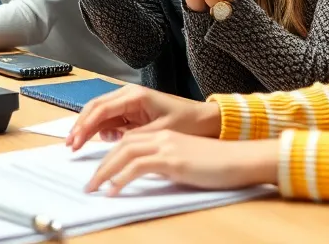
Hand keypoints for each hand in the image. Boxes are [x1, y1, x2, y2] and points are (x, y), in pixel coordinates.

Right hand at [66, 85, 220, 149]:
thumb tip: (111, 141)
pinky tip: (101, 140)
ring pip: (100, 113)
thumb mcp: (160, 131)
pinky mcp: (133, 110)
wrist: (206, 119)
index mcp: (134, 96)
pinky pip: (111, 118)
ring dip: (88, 128)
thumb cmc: (187, 122)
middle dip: (81, 126)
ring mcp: (129, 102)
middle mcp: (128, 95)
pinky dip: (102, 129)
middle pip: (95, 108)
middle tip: (70, 144)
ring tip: (78, 145)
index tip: (75, 142)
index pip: (101, 109)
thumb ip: (134, 135)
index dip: (85, 126)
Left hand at [86, 131, 278, 193]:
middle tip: (89, 183)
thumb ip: (164, 164)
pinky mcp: (172, 160)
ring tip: (94, 188)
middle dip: (101, 164)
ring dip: (105, 171)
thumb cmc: (216, 164)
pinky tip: (113, 191)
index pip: (128, 141)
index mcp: (162, 136)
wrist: (240, 160)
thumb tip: (146, 176)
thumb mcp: (185, 161)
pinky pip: (138, 167)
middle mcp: (161, 137)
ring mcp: (166, 146)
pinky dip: (122, 179)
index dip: (109, 155)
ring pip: (125, 153)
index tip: (98, 171)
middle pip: (121, 145)